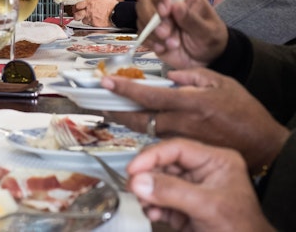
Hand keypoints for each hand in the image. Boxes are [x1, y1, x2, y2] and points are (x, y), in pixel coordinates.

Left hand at [72, 0, 117, 26]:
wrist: (118, 13)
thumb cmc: (111, 4)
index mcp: (89, 3)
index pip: (77, 6)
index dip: (76, 7)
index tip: (77, 8)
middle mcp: (89, 12)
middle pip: (76, 15)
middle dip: (76, 15)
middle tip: (78, 15)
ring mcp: (91, 19)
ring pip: (83, 21)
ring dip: (85, 19)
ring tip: (89, 17)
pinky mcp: (95, 25)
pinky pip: (90, 25)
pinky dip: (91, 23)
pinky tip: (95, 20)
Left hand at [100, 67, 289, 172]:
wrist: (260, 144)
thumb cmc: (243, 111)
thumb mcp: (222, 83)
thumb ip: (192, 76)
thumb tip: (168, 76)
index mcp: (190, 103)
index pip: (149, 96)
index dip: (125, 89)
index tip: (106, 82)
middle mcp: (181, 123)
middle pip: (138, 118)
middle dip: (114, 110)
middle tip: (96, 101)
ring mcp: (180, 139)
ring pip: (145, 128)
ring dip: (125, 118)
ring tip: (108, 107)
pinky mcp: (182, 148)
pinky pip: (157, 136)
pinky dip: (143, 126)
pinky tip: (133, 118)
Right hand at [127, 138, 272, 231]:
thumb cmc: (241, 230)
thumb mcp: (207, 206)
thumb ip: (171, 192)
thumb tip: (138, 181)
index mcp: (216, 161)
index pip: (177, 149)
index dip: (153, 156)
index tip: (133, 168)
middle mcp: (202, 171)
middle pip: (165, 165)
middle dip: (148, 177)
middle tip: (132, 186)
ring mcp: (192, 190)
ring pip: (159, 183)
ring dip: (147, 194)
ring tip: (144, 204)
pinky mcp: (183, 207)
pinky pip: (160, 200)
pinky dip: (152, 207)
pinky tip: (153, 213)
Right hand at [135, 0, 227, 67]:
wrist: (206, 59)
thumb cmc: (210, 39)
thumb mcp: (208, 31)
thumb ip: (193, 20)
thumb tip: (176, 6)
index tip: (164, 11)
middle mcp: (166, 5)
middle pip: (145, 2)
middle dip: (151, 18)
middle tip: (165, 33)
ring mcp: (155, 20)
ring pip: (141, 19)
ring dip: (153, 33)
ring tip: (173, 45)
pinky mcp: (150, 34)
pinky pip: (142, 35)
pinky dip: (151, 43)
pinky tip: (164, 49)